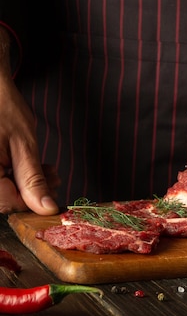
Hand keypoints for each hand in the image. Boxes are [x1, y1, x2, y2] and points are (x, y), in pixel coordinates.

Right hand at [0, 74, 59, 214]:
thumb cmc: (3, 108)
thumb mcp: (24, 144)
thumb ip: (33, 179)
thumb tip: (46, 208)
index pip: (10, 204)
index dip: (35, 202)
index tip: (53, 193)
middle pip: (6, 200)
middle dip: (33, 192)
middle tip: (53, 177)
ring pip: (3, 192)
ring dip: (26, 185)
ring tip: (45, 170)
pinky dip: (15, 177)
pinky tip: (29, 166)